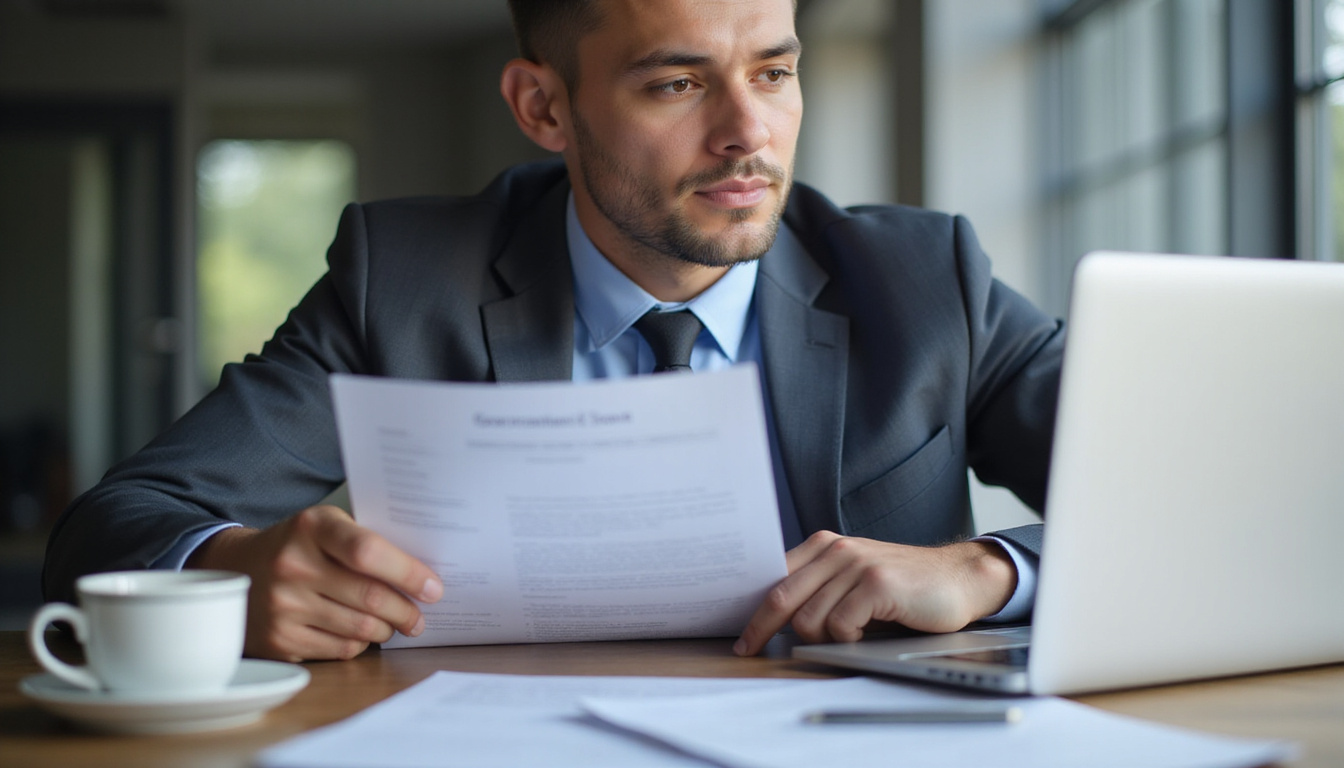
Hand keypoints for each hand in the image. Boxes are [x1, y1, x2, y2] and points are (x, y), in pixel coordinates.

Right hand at [186, 505, 442, 661]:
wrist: (236, 569)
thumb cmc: (299, 545)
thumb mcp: (324, 526)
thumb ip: (365, 542)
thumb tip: (421, 577)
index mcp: (311, 526)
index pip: (368, 551)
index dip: (408, 572)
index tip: (433, 588)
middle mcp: (293, 565)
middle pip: (370, 597)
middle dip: (407, 611)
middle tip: (420, 616)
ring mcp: (283, 606)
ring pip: (360, 629)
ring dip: (387, 630)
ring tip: (396, 624)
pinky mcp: (279, 640)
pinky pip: (341, 650)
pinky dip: (360, 644)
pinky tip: (362, 634)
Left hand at [732, 531, 1016, 655]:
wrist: (958, 578)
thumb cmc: (904, 586)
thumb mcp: (854, 577)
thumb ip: (820, 586)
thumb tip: (775, 618)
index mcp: (824, 546)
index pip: (775, 578)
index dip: (754, 611)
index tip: (743, 638)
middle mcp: (836, 550)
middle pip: (781, 597)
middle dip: (762, 629)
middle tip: (752, 650)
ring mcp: (857, 565)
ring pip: (809, 618)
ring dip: (821, 638)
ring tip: (845, 635)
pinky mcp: (877, 584)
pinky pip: (840, 625)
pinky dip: (847, 639)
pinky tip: (865, 633)